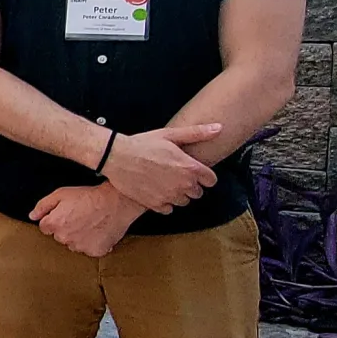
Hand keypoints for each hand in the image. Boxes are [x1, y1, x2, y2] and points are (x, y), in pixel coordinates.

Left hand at [30, 184, 145, 256]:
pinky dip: (93, 243)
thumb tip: (32, 216)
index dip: (55, 219)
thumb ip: (43, 206)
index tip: (66, 214)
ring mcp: (80, 246)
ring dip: (79, 237)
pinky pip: (89, 249)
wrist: (115, 202)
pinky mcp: (95, 251)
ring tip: (90, 223)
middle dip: (66, 228)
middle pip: (60, 237)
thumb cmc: (89, 196)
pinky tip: (98, 231)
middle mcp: (65, 239)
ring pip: (74, 244)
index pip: (45, 228)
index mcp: (54, 225)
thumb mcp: (61, 194)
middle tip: (80, 216)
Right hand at [100, 124, 221, 212]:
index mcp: (190, 167)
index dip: (204, 176)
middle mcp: (183, 184)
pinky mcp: (155, 204)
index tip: (195, 172)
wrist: (117, 156)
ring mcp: (169, 196)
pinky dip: (164, 202)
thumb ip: (197, 133)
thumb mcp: (170, 134)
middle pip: (197, 193)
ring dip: (178, 194)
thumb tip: (219, 128)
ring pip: (183, 201)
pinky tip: (156, 191)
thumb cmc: (143, 144)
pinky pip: (168, 209)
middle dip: (190, 185)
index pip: (211, 180)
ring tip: (165, 183)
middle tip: (176, 175)